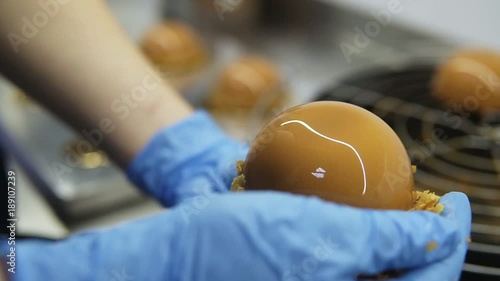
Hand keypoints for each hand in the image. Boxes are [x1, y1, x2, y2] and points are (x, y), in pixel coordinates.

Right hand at [8, 191, 469, 280]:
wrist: (169, 253)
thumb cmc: (227, 245)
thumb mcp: (310, 235)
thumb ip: (380, 240)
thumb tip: (435, 234)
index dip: (451, 243)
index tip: (456, 203)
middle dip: (428, 246)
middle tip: (428, 204)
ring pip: (376, 276)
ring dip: (398, 244)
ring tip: (401, 207)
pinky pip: (348, 272)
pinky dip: (365, 245)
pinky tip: (359, 218)